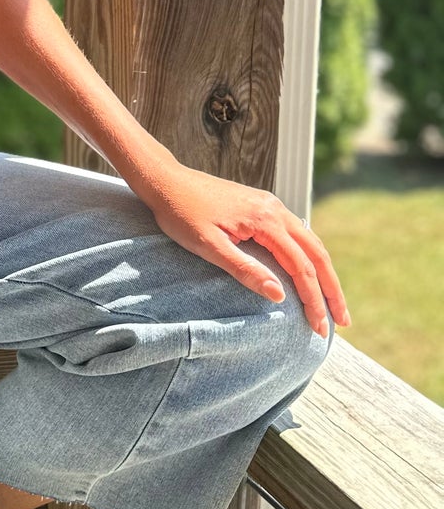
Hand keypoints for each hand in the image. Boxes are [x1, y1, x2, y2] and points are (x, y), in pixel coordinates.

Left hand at [135, 163, 349, 339]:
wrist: (165, 181)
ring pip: (310, 242)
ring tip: (331, 302)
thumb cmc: (180, 213)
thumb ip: (244, 269)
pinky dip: (309, 257)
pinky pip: (296, 234)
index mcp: (265, 220)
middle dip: (331, 289)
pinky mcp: (262, 206)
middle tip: (342, 321)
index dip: (313, 300)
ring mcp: (271, 206)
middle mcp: (275, 210)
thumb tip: (280, 295)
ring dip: (323, 273)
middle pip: (317, 254)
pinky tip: (308, 273)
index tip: (319, 328)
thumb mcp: (207, 246)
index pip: (301, 267)